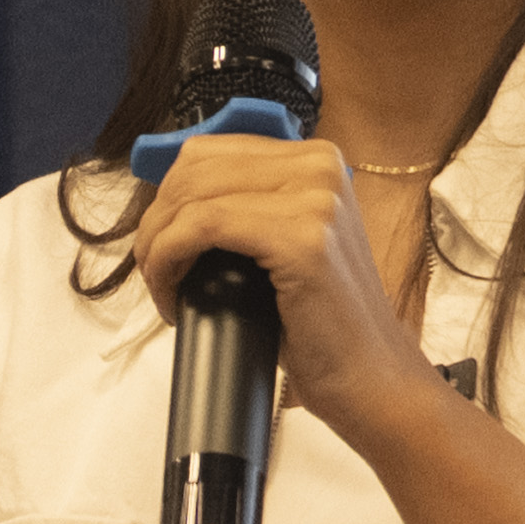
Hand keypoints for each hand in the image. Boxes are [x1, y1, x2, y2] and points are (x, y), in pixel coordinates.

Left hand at [130, 129, 429, 436]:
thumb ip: (248, 206)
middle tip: (155, 272)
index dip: (167, 196)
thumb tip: (170, 201)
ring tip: (164, 286)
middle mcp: (320, 166)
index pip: (207, 151)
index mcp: (317, 159)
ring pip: (190, 197)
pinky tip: (172, 296)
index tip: (159, 243)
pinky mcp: (302, 237)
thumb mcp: (287, 241)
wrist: (369, 372)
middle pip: (192, 169)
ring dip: (156, 245)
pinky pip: (199, 227)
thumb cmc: (321, 320)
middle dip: (155, 222)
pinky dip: (167, 261)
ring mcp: (315, 198)